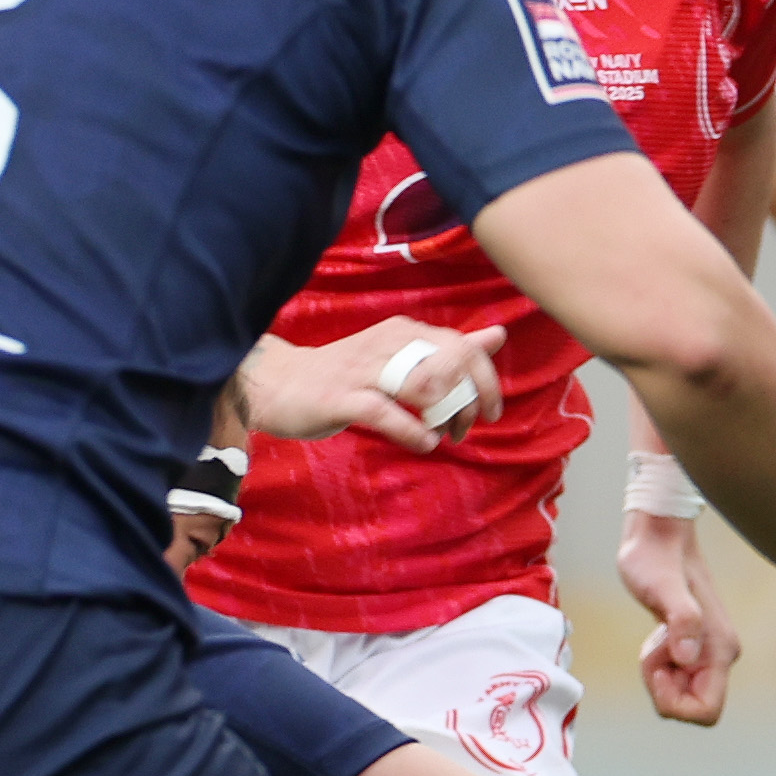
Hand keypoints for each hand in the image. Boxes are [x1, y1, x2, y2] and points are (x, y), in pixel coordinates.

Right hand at [236, 327, 499, 446]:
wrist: (278, 383)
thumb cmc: (346, 374)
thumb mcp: (400, 355)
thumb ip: (448, 348)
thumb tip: (497, 336)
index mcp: (405, 332)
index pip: (463, 347)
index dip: (486, 381)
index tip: (490, 411)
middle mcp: (388, 344)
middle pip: (451, 365)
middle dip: (470, 401)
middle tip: (464, 429)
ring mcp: (364, 369)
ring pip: (424, 385)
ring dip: (445, 417)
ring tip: (444, 436)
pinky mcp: (343, 397)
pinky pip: (386, 412)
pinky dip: (412, 431)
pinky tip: (423, 443)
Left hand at [617, 508, 733, 725]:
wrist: (659, 536)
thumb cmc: (656, 559)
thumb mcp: (662, 588)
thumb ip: (681, 620)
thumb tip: (687, 657)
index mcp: (720, 650)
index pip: (706, 712)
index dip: (674, 702)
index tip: (658, 669)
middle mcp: (720, 655)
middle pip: (692, 707)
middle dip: (663, 689)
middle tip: (652, 649)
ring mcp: (708, 653)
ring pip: (681, 693)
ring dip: (658, 674)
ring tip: (654, 636)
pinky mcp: (694, 647)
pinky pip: (676, 678)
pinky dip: (658, 665)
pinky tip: (657, 635)